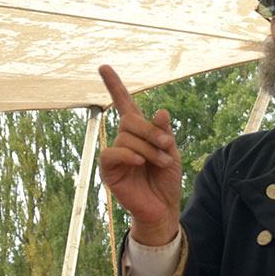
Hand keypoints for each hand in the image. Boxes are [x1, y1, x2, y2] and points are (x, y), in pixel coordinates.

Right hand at [97, 65, 181, 245]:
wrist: (164, 208)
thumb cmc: (166, 180)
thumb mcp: (171, 152)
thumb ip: (164, 132)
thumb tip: (160, 111)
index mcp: (138, 133)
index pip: (124, 104)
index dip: (115, 86)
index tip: (103, 66)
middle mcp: (123, 140)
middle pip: (130, 120)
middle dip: (152, 131)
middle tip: (167, 146)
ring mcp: (114, 155)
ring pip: (126, 137)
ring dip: (149, 149)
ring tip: (162, 163)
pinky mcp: (108, 170)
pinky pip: (112, 153)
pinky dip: (129, 155)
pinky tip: (140, 162)